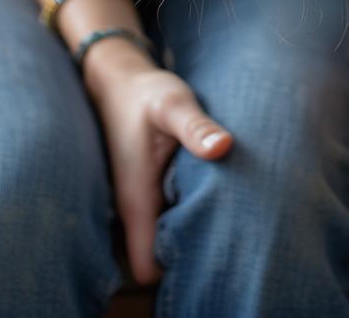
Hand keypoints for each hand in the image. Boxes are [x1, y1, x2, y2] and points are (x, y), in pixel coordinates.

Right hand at [83, 37, 232, 282]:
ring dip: (189, 230)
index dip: (174, 268)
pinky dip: (186, 211)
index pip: (147, 267)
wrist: (119, 78)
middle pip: (158, 258)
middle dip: (189, 253)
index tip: (207, 249)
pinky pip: (166, 215)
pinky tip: (211, 192)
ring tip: (226, 211)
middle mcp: (133, 207)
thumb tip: (224, 147)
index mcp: (136, 199)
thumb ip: (196, 128)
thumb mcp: (173, 104)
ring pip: (162, 237)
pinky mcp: (147, 187)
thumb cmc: (145, 92)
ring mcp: (139, 199)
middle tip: (229, 230)